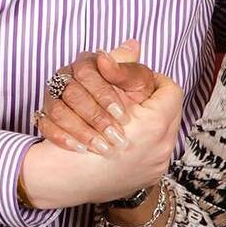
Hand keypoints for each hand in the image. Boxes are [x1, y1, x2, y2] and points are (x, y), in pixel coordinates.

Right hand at [22, 75, 183, 209]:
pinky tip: (125, 141)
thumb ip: (119, 70)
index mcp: (153, 126)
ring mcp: (154, 166)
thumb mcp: (94, 93)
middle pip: (168, 110)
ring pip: (163, 133)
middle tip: (132, 101)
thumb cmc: (71, 133)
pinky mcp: (145, 179)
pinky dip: (140, 144)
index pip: (169, 90)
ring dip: (145, 123)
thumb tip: (133, 46)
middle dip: (150, 102)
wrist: (57, 181)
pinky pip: (154, 154)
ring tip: (127, 123)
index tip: (133, 82)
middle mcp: (159, 149)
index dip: (151, 80)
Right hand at [36, 39, 162, 153]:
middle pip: (72, 93)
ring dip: (81, 130)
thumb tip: (132, 45)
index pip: (87, 73)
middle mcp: (66, 77)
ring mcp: (52, 96)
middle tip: (116, 136)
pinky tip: (80, 150)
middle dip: (96, 116)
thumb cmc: (131, 97)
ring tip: (102, 147)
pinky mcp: (45, 115)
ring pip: (58, 110)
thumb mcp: (138, 83)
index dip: (105, 94)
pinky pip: (45, 125)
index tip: (123, 115)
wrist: (118, 123)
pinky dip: (62, 138)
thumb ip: (131, 69)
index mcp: (88, 63)